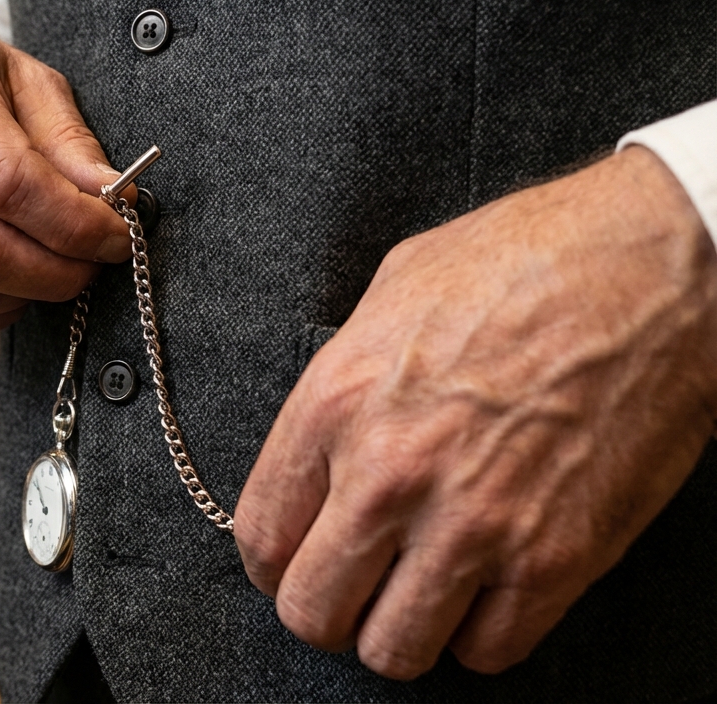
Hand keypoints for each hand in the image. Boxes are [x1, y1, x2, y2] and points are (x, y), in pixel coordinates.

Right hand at [0, 23, 133, 340]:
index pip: (6, 181)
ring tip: (55, 269)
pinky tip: (14, 284)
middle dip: (56, 272)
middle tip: (93, 263)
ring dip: (28, 296)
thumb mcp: (28, 81)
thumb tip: (115, 199)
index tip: (116, 234)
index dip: (72, 222)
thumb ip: (70, 141)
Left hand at [234, 147, 716, 678]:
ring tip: (417, 595)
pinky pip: (488, 650)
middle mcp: (390, 474)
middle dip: (326, 610)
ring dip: (399, 631)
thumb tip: (321, 438)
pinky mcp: (554, 559)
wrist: (653, 269)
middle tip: (353, 588)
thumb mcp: (393, 295)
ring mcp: (472, 524)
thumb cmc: (526, 262)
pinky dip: (481, 634)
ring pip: (393, 650)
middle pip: (314, 611)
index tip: (293, 562)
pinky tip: (485, 591)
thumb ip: (343, 380)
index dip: (273, 564)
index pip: (261, 536)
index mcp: (337, 403)